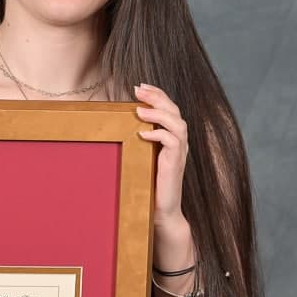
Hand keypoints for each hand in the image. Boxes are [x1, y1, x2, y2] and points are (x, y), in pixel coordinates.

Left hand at [134, 84, 189, 228]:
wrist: (161, 210)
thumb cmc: (149, 184)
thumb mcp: (141, 158)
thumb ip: (136, 142)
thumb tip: (116, 127)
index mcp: (172, 138)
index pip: (169, 109)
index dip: (158, 95)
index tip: (140, 86)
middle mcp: (179, 142)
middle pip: (175, 111)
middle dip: (157, 97)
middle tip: (138, 89)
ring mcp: (179, 153)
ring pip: (178, 123)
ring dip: (158, 113)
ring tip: (139, 109)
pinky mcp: (176, 164)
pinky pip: (173, 142)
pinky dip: (158, 134)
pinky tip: (142, 133)